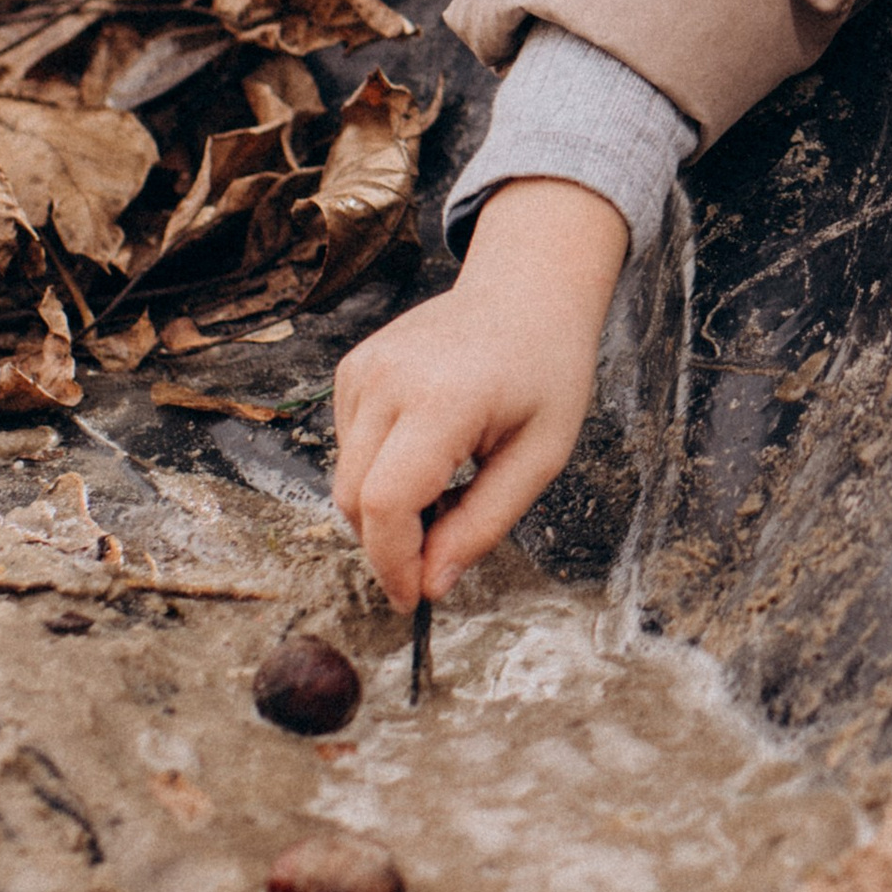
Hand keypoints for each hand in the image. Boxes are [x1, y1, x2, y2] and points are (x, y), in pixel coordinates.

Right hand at [332, 179, 629, 608]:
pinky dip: (378, 471)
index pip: (385, 503)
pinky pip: (349, 447)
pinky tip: (428, 452)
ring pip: (345, 478)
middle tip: (438, 556)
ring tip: (448, 488)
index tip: (415, 599)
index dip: (393, 563)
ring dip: (385, 509)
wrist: (527, 292)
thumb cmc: (546, 371)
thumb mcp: (540, 457)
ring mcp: (363, 369)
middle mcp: (389, 379)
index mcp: (442, 398)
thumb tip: (432, 586)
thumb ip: (483, 525)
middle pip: (354, 499)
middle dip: (388, 546)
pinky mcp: (352, 369)